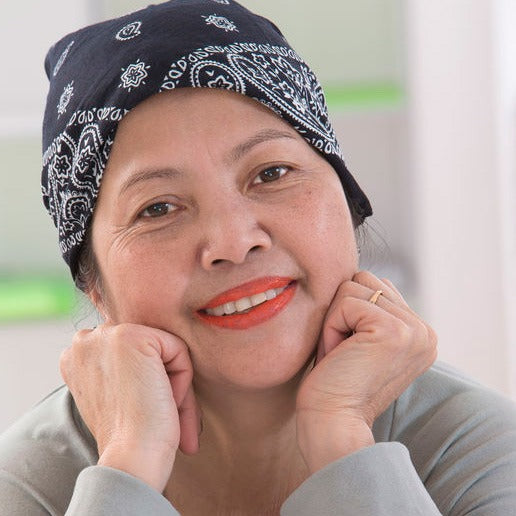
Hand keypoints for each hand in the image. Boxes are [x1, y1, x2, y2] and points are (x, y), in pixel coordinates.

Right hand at [59, 323, 199, 492]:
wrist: (130, 458)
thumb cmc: (128, 436)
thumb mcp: (115, 395)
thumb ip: (123, 368)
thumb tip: (152, 358)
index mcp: (75, 357)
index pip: (132, 353)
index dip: (147, 383)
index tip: (148, 413)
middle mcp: (84, 340)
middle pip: (149, 348)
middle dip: (164, 381)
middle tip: (164, 416)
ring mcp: (106, 335)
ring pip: (165, 350)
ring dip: (175, 384)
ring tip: (170, 415)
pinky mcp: (132, 337)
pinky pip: (178, 349)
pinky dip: (182, 379)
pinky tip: (166, 402)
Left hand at [296, 271, 436, 472]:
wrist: (332, 423)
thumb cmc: (335, 383)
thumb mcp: (362, 340)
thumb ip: (372, 309)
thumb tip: (359, 274)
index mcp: (420, 333)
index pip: (376, 287)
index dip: (349, 312)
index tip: (351, 351)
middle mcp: (423, 330)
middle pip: (364, 280)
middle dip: (342, 312)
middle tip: (344, 352)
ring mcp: (413, 330)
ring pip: (353, 287)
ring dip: (335, 319)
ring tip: (342, 354)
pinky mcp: (393, 330)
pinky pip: (345, 302)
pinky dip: (331, 327)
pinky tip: (338, 356)